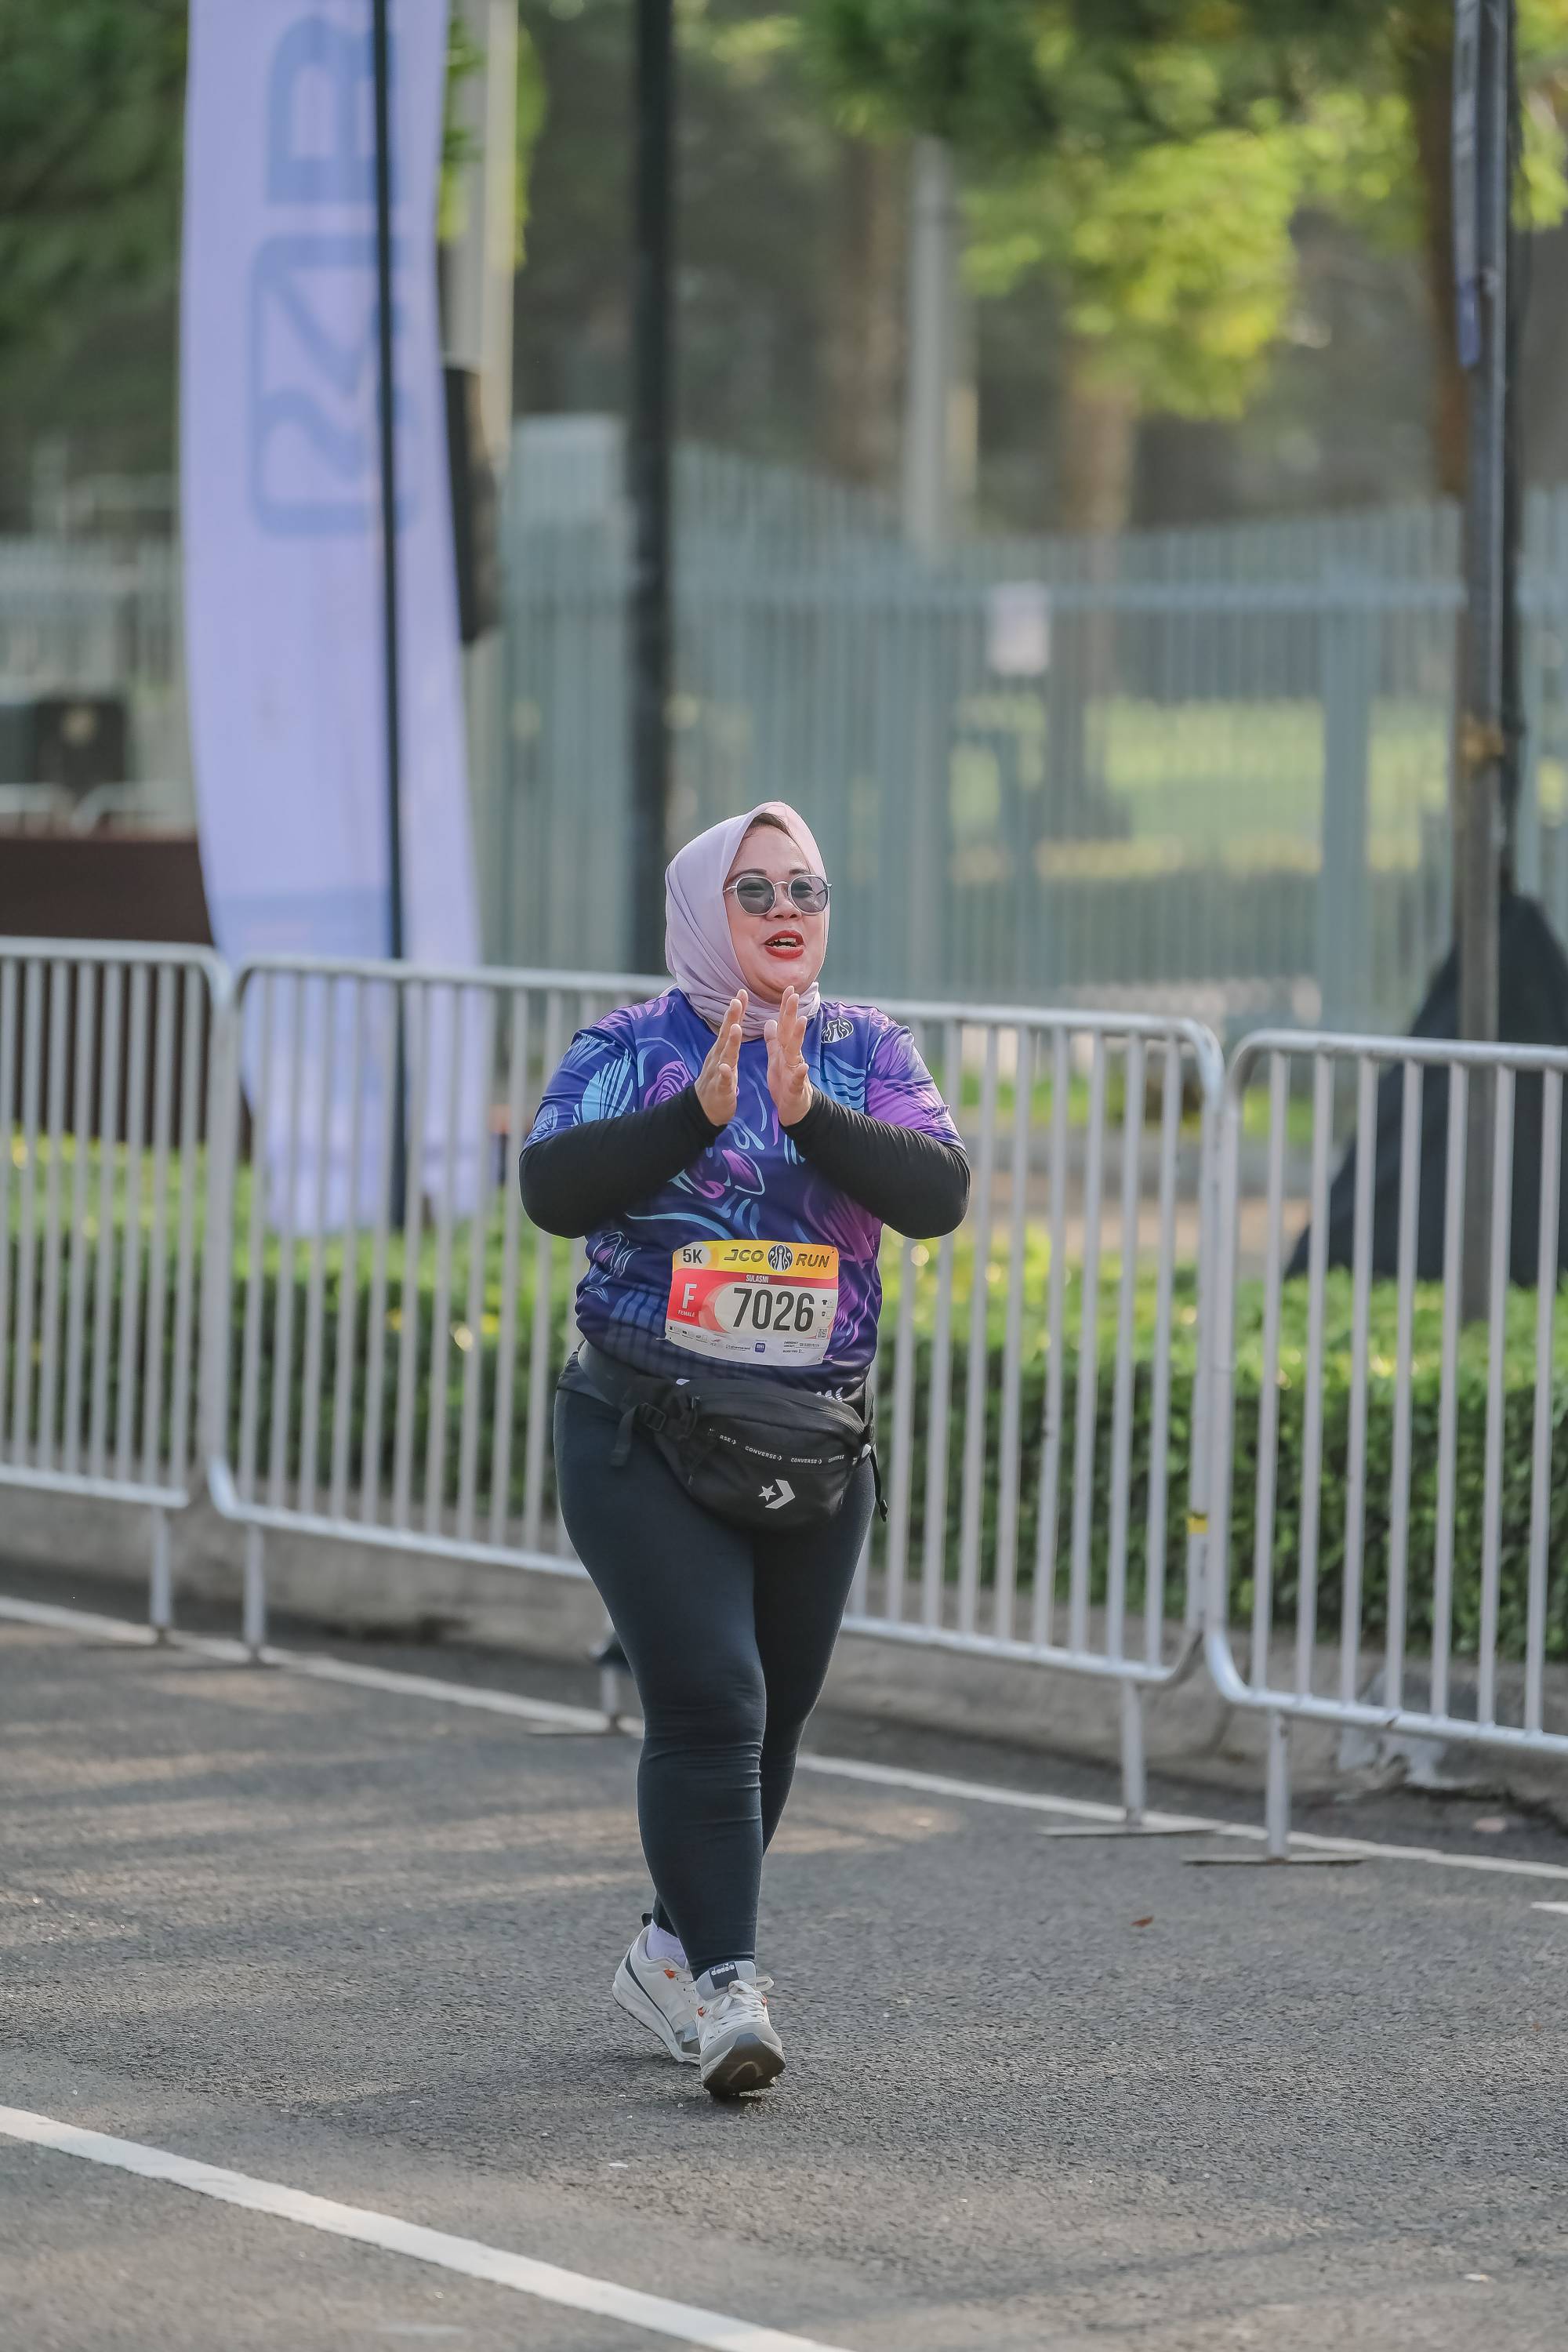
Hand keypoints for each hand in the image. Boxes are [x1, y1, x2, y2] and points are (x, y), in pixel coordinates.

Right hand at [695, 991, 744, 1126]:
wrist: (703, 1110)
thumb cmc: (719, 1082)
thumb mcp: (726, 1058)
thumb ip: (731, 1041)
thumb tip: (735, 1022)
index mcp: (723, 1050)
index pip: (731, 1026)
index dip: (736, 1010)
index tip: (742, 992)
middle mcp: (718, 1057)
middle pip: (726, 1035)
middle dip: (732, 1018)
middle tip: (737, 1000)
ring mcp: (718, 1073)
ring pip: (725, 1055)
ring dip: (731, 1042)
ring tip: (736, 1028)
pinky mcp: (721, 1089)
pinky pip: (723, 1081)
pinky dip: (725, 1074)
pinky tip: (726, 1068)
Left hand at [765, 987, 812, 1127]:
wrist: (794, 1109)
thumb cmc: (784, 1082)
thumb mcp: (776, 1058)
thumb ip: (773, 1040)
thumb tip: (770, 1020)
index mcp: (784, 1049)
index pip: (785, 1024)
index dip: (785, 1007)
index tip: (788, 988)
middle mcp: (792, 1056)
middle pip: (791, 1032)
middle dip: (792, 1013)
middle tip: (794, 994)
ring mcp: (795, 1070)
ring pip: (796, 1051)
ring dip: (799, 1036)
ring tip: (802, 1021)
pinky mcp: (795, 1087)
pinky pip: (797, 1079)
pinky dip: (800, 1073)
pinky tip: (804, 1066)